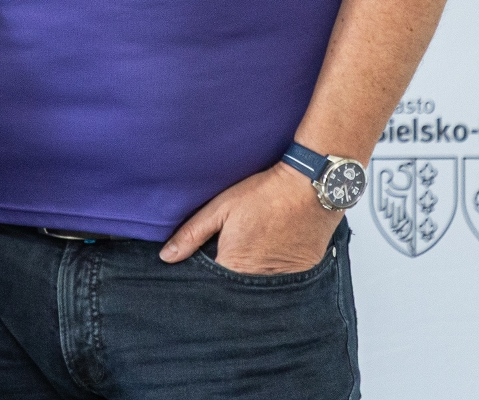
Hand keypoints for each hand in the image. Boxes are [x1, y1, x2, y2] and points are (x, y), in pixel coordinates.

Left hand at [158, 161, 342, 274]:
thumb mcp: (221, 208)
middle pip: (234, 291)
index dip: (204, 278)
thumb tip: (166, 257)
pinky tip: (270, 256)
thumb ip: (192, 234)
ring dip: (250, 281)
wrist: (311, 188)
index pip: (210, 286)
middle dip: (226, 283)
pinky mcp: (301, 276)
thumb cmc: (265, 194)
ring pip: (257, 289)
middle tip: (231, 255)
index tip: (203, 266)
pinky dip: (272, 275)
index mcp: (234, 267)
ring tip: (251, 255)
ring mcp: (283, 282)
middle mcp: (258, 282)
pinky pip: (280, 284)